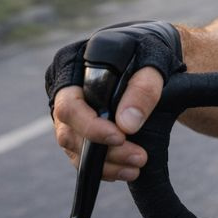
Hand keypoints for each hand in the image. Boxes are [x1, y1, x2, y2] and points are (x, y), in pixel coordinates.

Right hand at [45, 20, 185, 181]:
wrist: (151, 53)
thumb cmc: (148, 48)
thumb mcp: (153, 58)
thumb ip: (143, 87)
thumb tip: (127, 125)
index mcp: (70, 66)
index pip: (69, 104)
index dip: (90, 126)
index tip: (121, 136)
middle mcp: (64, 92)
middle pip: (70, 132)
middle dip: (104, 151)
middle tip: (139, 157)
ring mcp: (69, 112)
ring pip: (76, 148)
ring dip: (106, 164)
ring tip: (137, 166)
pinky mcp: (80, 128)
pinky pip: (84, 154)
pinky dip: (105, 166)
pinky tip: (128, 170)